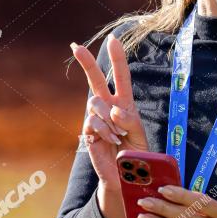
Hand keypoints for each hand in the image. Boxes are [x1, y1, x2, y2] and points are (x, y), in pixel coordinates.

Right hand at [71, 35, 148, 217]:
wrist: (125, 178)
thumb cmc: (136, 155)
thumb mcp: (140, 135)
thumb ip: (131, 120)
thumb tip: (114, 109)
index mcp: (124, 104)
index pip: (121, 78)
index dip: (117, 59)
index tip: (112, 39)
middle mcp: (108, 108)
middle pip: (96, 81)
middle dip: (87, 63)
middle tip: (76, 46)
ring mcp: (96, 120)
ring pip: (96, 104)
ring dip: (110, 119)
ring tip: (120, 135)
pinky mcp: (88, 133)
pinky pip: (93, 122)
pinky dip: (105, 130)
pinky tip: (112, 141)